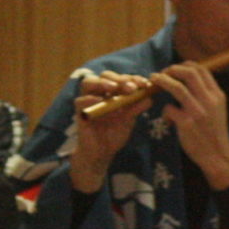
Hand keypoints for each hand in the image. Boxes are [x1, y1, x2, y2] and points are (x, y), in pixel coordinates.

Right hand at [70, 70, 156, 192]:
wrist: (102, 152)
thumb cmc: (114, 133)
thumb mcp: (129, 120)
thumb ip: (136, 108)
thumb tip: (149, 98)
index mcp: (113, 92)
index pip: (122, 78)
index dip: (133, 78)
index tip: (145, 84)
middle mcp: (100, 93)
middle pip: (106, 76)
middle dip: (120, 79)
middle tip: (131, 88)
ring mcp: (88, 100)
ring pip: (89, 82)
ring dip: (102, 82)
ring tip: (113, 87)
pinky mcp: (79, 111)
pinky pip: (81, 100)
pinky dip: (90, 99)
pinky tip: (101, 101)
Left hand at [147, 61, 228, 189]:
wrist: (217, 156)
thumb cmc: (214, 133)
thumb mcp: (217, 110)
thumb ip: (206, 95)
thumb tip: (189, 81)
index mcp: (217, 95)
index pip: (202, 69)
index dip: (185, 65)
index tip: (175, 69)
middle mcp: (209, 100)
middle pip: (189, 72)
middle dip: (172, 69)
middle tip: (162, 73)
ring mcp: (197, 111)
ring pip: (177, 87)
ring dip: (162, 80)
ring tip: (154, 80)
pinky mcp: (186, 124)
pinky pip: (169, 108)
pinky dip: (164, 111)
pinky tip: (166, 119)